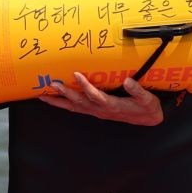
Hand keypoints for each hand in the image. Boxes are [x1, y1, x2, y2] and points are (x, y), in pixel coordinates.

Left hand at [37, 72, 162, 125]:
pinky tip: (55, 100)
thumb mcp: (147, 100)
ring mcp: (97, 112)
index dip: (86, 86)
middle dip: (65, 93)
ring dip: (59, 101)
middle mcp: (102, 110)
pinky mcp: (96, 111)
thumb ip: (137, 91)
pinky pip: (77, 109)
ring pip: (74, 107)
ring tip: (43, 95)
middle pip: (80, 102)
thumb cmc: (147, 108)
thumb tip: (128, 81)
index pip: (96, 96)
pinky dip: (65, 105)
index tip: (77, 74)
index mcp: (113, 106)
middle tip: (52, 84)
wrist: (148, 118)